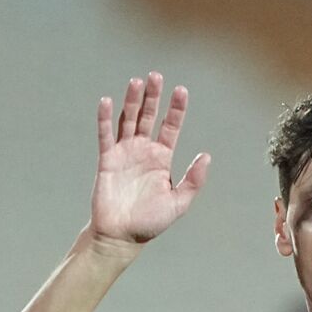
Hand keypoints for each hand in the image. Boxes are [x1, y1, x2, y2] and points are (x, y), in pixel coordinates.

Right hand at [89, 71, 208, 248]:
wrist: (121, 236)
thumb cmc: (150, 223)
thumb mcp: (179, 203)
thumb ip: (193, 180)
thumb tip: (205, 155)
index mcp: (162, 158)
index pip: (171, 126)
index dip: (176, 109)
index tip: (181, 90)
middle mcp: (143, 151)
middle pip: (149, 116)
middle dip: (153, 96)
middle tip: (156, 75)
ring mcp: (125, 153)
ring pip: (128, 120)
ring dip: (132, 101)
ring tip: (136, 82)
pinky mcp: (107, 160)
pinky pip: (106, 136)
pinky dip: (105, 119)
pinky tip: (106, 101)